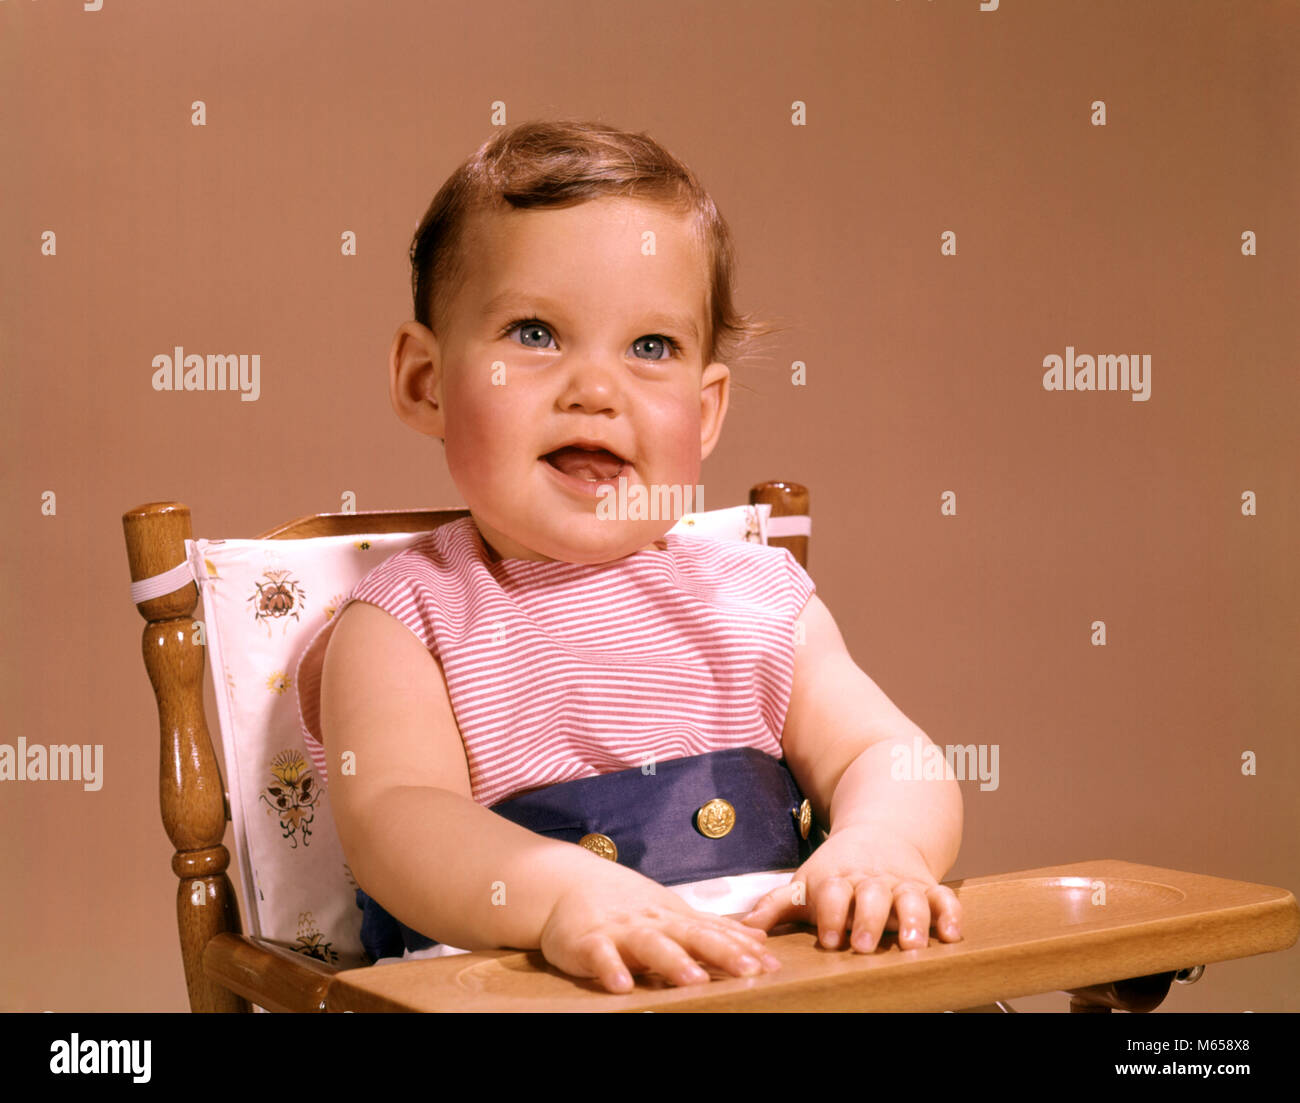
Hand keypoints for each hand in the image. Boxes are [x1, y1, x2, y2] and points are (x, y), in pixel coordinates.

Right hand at [540, 875, 781, 993]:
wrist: (567, 884)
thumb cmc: (626, 904)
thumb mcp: (673, 912)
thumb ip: (714, 928)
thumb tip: (760, 939)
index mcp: (674, 918)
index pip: (713, 932)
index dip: (742, 948)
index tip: (772, 965)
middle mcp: (653, 922)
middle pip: (690, 936)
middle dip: (721, 952)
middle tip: (748, 970)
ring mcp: (621, 931)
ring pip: (650, 945)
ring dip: (672, 961)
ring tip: (694, 980)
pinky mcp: (588, 942)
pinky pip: (600, 956)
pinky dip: (610, 969)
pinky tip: (622, 986)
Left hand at [741, 823, 962, 951]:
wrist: (880, 834)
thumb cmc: (836, 870)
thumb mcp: (806, 882)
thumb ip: (776, 906)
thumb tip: (741, 928)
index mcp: (838, 878)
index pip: (833, 893)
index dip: (831, 914)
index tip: (829, 939)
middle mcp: (871, 881)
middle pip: (871, 895)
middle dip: (868, 919)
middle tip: (862, 945)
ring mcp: (902, 884)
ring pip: (911, 897)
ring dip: (912, 919)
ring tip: (911, 944)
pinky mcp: (928, 887)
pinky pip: (944, 898)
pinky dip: (950, 914)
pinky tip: (952, 934)